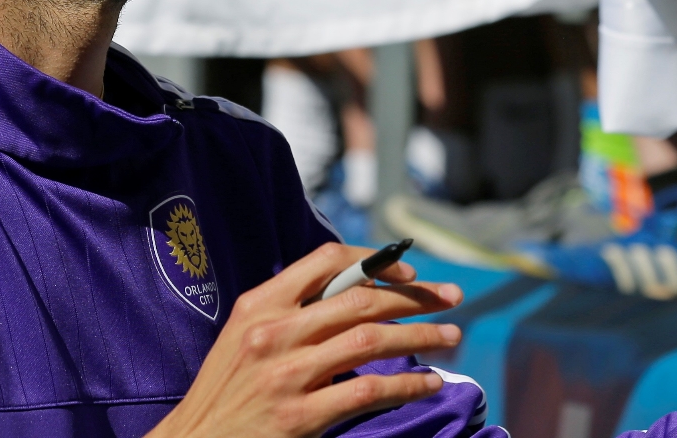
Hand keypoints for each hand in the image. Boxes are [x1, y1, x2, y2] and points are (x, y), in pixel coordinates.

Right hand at [146, 242, 464, 437]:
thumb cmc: (226, 390)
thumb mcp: (245, 336)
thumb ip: (291, 311)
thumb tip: (356, 292)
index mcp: (259, 305)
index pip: (325, 261)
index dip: (375, 260)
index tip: (409, 272)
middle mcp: (273, 333)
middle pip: (359, 299)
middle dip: (414, 296)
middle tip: (450, 298)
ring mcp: (286, 374)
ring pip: (370, 340)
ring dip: (419, 336)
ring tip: (450, 336)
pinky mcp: (300, 416)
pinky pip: (368, 391)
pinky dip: (406, 384)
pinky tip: (429, 383)